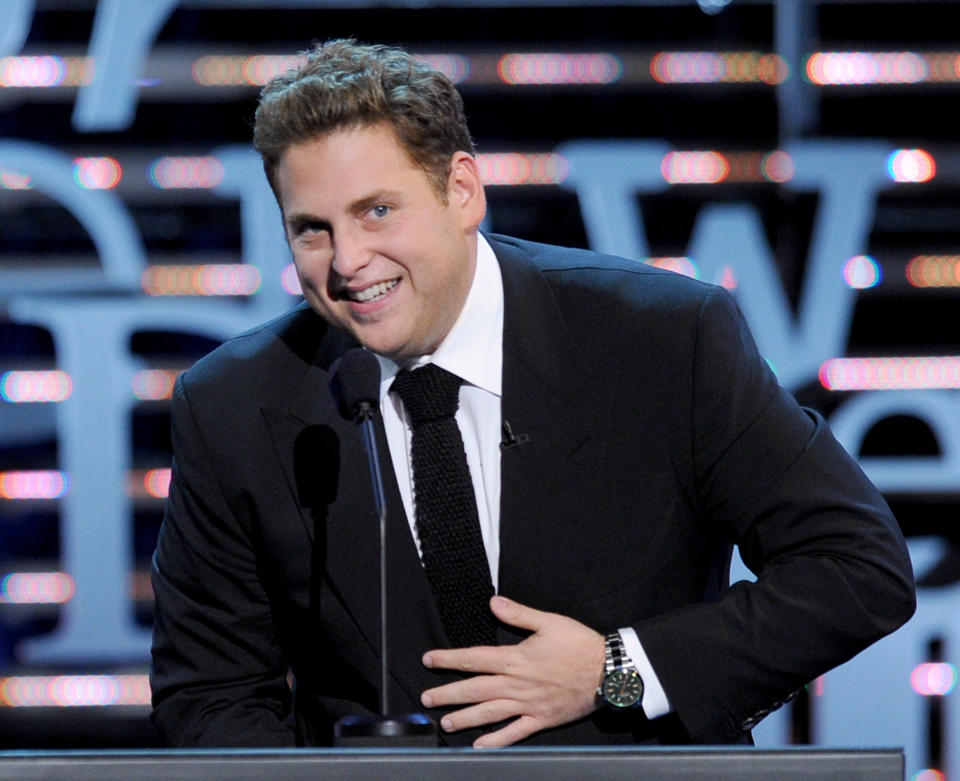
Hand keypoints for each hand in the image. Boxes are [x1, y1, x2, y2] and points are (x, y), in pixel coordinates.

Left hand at [420, 595, 604, 747]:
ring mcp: (528, 704)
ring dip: (465, 718)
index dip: (449, 659)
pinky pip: (515, 733)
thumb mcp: (548, 622)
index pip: (474, 658)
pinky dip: (496, 741)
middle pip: (475, 689)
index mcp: (515, 658)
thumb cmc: (579, 644)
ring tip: (446, 723)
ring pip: (489, 713)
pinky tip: (480, 745)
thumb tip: (494, 602)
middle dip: (448, 694)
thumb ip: (518, 614)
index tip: (429, 660)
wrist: (607, 671)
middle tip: (427, 698)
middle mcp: (517, 684)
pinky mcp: (541, 719)